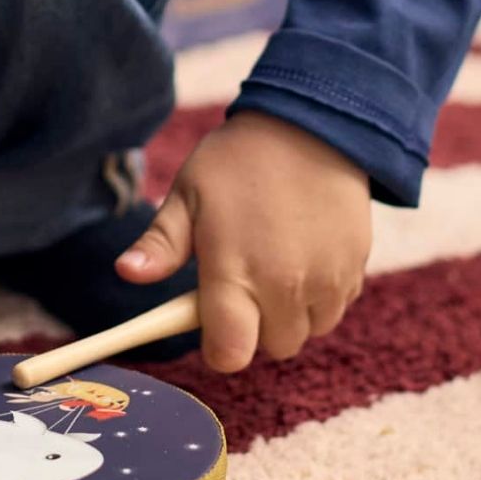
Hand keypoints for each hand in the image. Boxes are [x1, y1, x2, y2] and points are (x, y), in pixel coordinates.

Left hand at [114, 111, 371, 372]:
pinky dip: (320, 296)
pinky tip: (305, 254)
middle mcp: (284, 286)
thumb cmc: (238, 160)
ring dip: (290, 313)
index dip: (219, 346)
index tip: (212, 320)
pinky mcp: (354, 271)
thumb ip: (160, 243)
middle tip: (244, 279)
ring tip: (275, 262)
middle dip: (254, 326)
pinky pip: (335, 308)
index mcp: (235, 271)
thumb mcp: (188, 193)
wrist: (313, 126)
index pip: (229, 353)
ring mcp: (325, 281)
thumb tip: (125, 272)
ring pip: (307, 332)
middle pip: (270, 347)